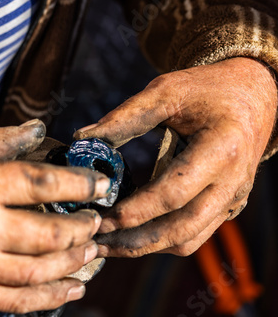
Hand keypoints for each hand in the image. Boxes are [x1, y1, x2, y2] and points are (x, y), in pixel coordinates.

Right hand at [0, 120, 110, 312]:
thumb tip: (36, 130)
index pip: (41, 182)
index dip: (79, 183)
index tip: (100, 185)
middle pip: (50, 232)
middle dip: (83, 227)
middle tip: (97, 221)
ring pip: (39, 270)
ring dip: (74, 262)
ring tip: (91, 252)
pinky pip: (16, 301)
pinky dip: (50, 298)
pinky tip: (72, 290)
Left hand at [74, 57, 276, 256]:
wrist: (253, 94)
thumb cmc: (208, 90)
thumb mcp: (167, 91)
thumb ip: (126, 116)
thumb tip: (83, 137)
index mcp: (221, 148)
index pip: (174, 193)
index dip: (135, 210)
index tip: (102, 217)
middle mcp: (232, 181)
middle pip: (182, 229)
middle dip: (136, 241)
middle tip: (98, 241)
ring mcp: (233, 198)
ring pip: (189, 240)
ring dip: (147, 247)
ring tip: (110, 244)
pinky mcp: (227, 205)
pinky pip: (195, 235)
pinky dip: (163, 241)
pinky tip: (134, 235)